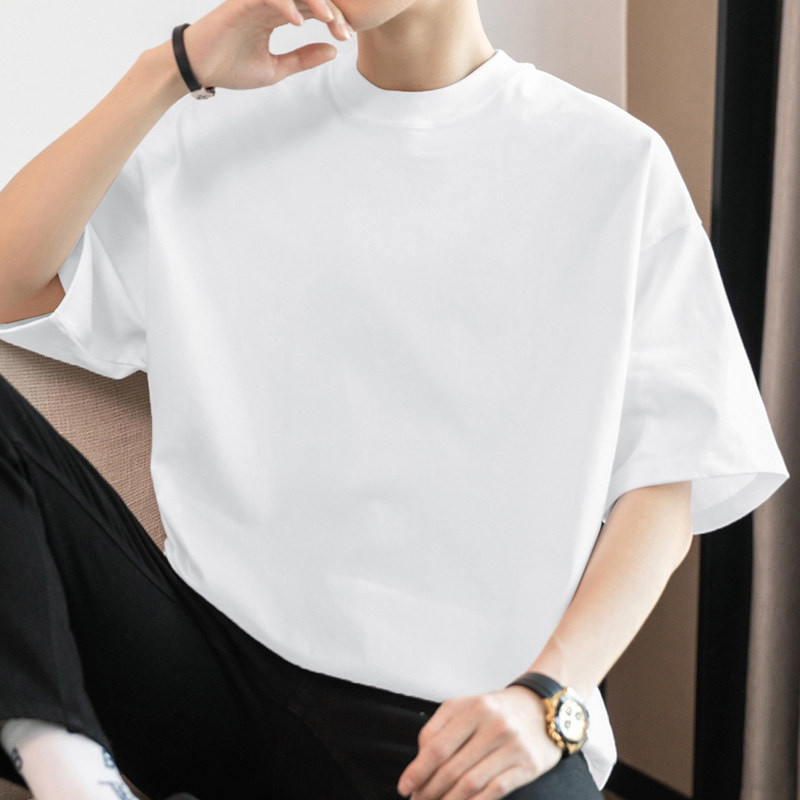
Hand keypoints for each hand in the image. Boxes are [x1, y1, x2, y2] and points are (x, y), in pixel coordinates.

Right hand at [176, 0, 354, 90]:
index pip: (311, 9)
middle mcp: (268, 2)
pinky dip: (285, 6)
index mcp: (276, 14)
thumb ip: (303, 58)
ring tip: (330, 20)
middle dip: (331, 12)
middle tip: (345, 31)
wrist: (197, 68)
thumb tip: (333, 51)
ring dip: (313, 3)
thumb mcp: (276, 68)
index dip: (333, 21)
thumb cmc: (231, 68)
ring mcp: (254, 0)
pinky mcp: (240, 2)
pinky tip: (298, 23)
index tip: (347, 38)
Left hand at [396, 686, 562, 799]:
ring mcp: (512, 746)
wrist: (543, 708)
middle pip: (452, 767)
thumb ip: (440, 727)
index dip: (418, 770)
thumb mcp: (467, 706)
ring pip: (471, 783)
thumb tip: (420, 760)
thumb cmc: (497, 710)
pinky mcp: (527, 765)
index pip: (438, 745)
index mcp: (474, 707)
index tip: (405, 786)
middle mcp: (494, 724)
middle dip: (429, 790)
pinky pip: (494, 791)